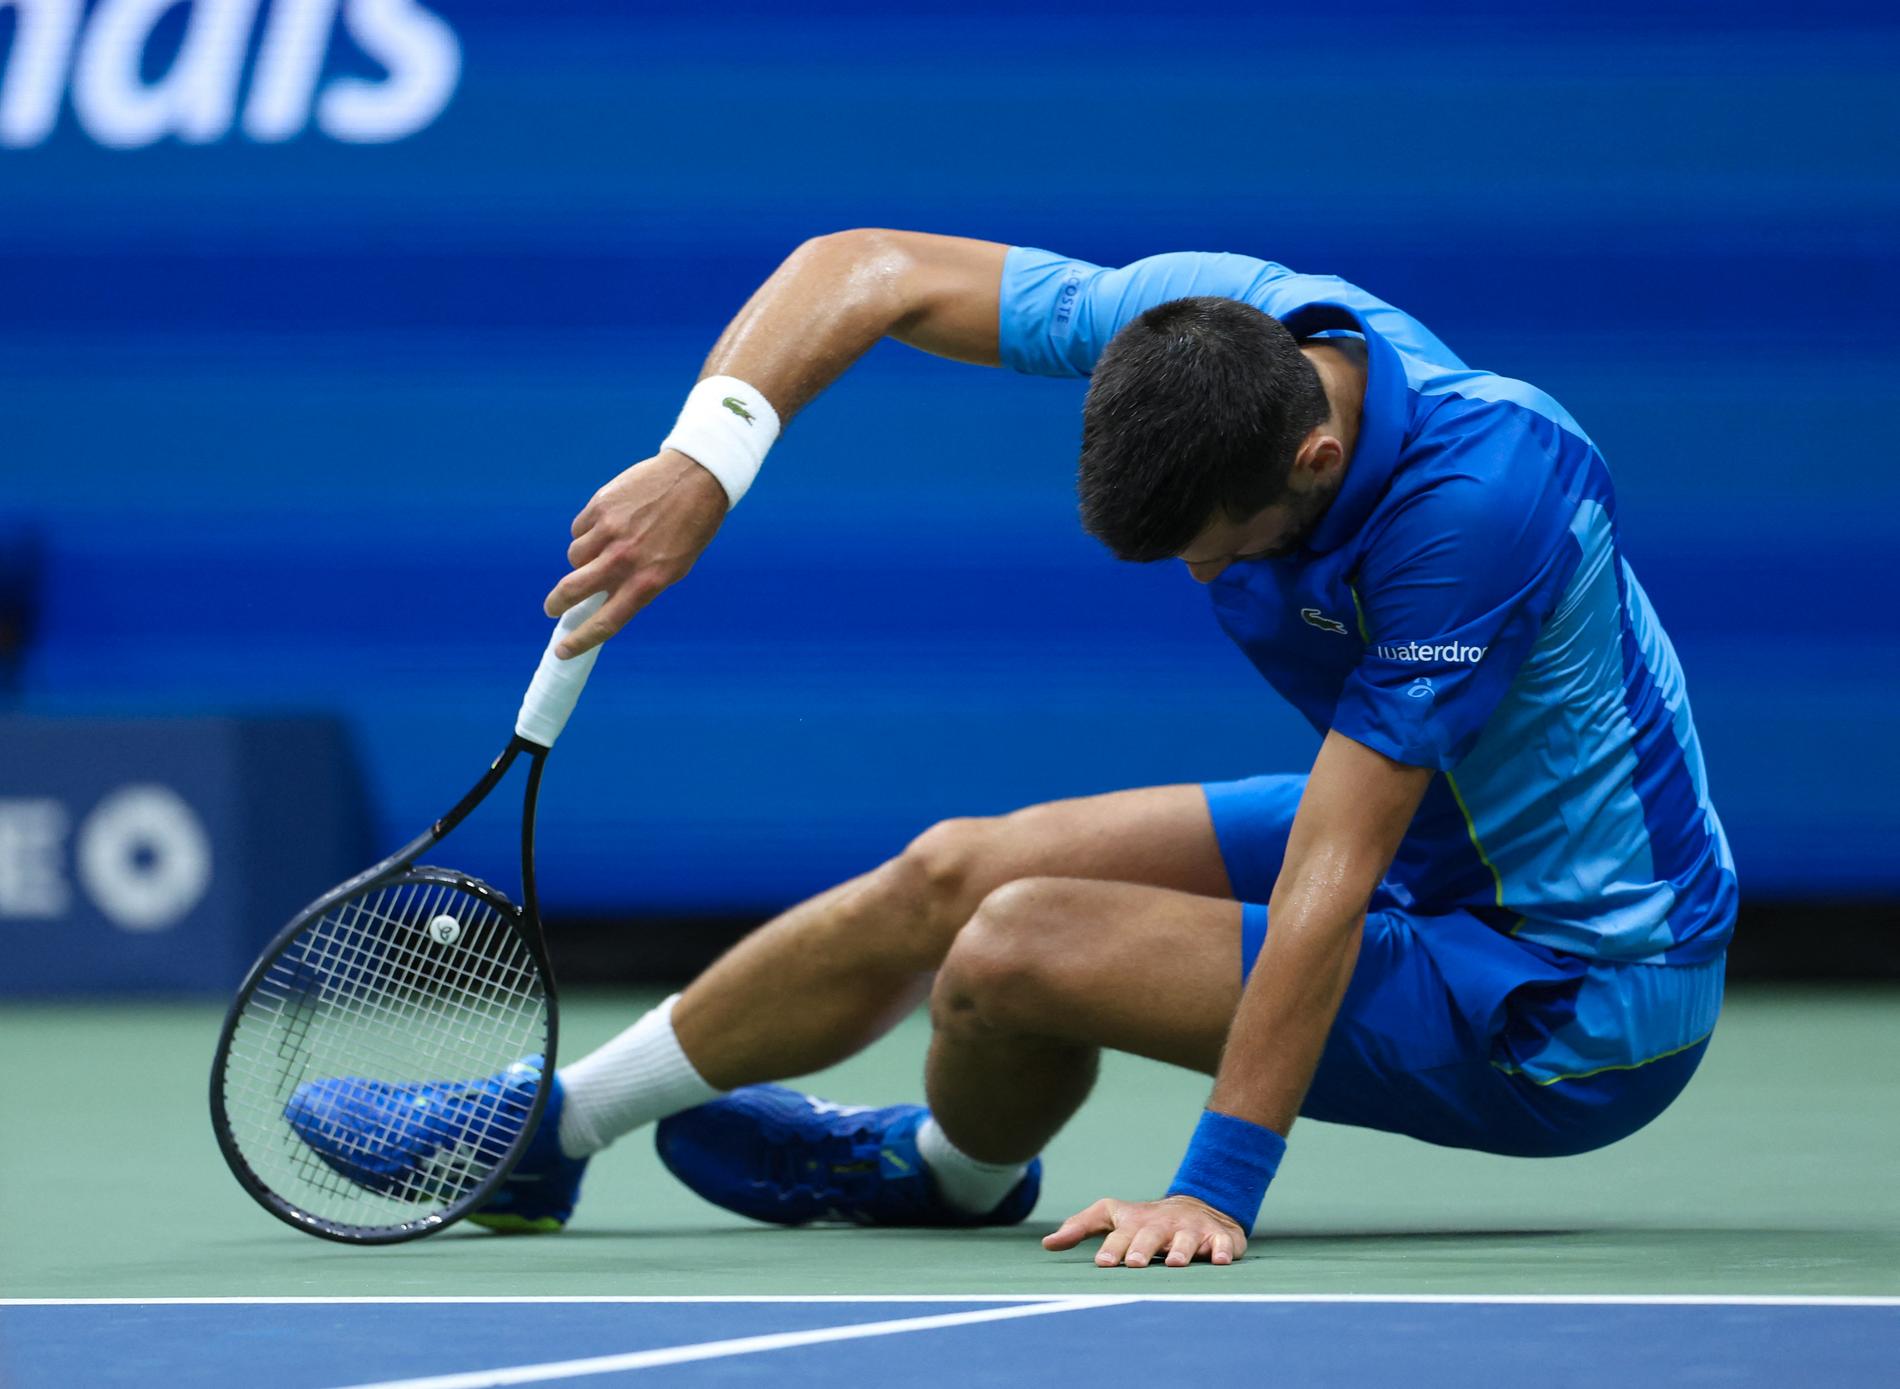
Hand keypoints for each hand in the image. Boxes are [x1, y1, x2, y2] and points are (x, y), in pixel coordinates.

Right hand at [544, 449, 728, 656]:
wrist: (696, 478)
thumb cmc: (689, 528)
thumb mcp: (673, 566)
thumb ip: (639, 584)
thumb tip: (603, 600)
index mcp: (648, 580)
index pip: (607, 621)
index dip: (581, 640)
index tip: (563, 651)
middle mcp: (625, 559)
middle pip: (573, 590)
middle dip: (557, 604)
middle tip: (553, 608)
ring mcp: (610, 531)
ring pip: (574, 557)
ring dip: (581, 559)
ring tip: (604, 547)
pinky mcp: (600, 506)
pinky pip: (579, 529)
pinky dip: (587, 532)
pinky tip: (609, 522)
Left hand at [1042, 1194, 1248, 1267]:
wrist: (1198, 1206)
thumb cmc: (1146, 1220)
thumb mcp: (1113, 1217)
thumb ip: (1081, 1226)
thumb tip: (1046, 1244)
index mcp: (1136, 1222)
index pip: (1119, 1233)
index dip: (1112, 1247)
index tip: (1103, 1263)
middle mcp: (1162, 1224)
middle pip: (1151, 1235)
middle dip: (1142, 1248)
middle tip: (1134, 1264)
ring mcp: (1191, 1229)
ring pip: (1186, 1240)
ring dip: (1180, 1251)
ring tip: (1174, 1264)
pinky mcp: (1219, 1237)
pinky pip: (1222, 1244)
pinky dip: (1221, 1251)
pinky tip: (1219, 1260)